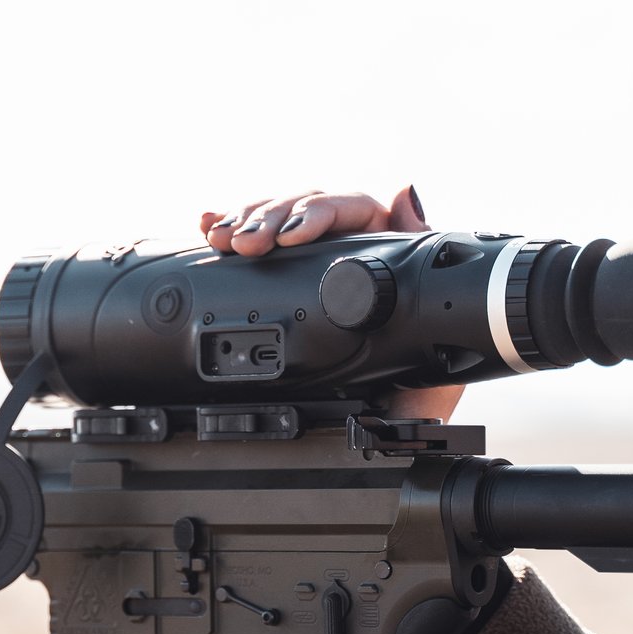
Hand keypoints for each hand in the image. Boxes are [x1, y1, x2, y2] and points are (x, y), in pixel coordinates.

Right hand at [194, 183, 462, 420]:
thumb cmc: (409, 389)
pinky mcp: (282, 279)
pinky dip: (228, 230)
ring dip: (243, 224)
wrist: (380, 439)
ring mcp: (314, 262)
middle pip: (304, 208)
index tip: (292, 236)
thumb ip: (417, 260)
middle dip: (269, 219)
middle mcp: (350, 248)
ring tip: (222, 239)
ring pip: (275, 222)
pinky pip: (254, 244)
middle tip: (246, 244)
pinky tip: (209, 226)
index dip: (318, 213)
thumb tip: (402, 194)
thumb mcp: (423, 324)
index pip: (351, 208)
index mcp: (388, 249)